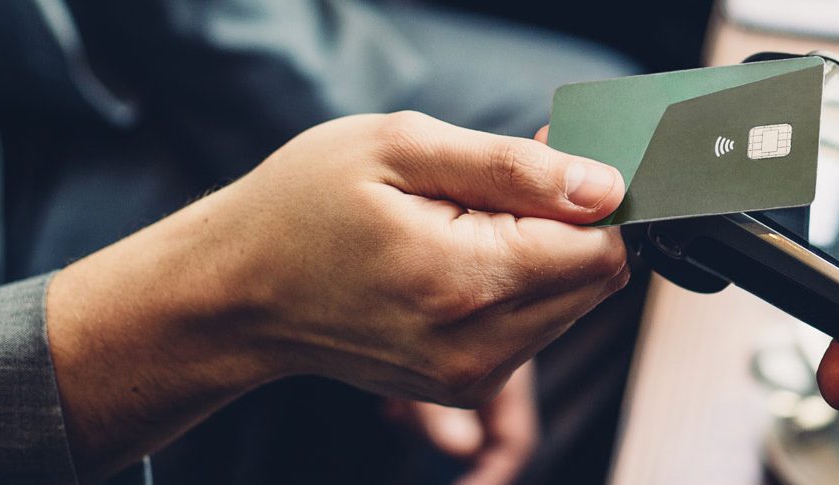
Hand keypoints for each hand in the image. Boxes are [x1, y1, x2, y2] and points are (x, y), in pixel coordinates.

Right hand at [46, 111, 628, 478]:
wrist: (236, 292)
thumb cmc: (304, 207)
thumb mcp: (403, 147)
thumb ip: (515, 168)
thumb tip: (603, 188)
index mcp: (465, 282)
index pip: (603, 246)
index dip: (587, 193)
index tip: (537, 165)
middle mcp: (479, 345)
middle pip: (595, 279)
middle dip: (566, 224)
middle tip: (490, 190)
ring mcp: (473, 376)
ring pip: (571, 304)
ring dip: (539, 256)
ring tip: (461, 224)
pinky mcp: (468, 386)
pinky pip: (536, 328)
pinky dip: (516, 286)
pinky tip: (455, 258)